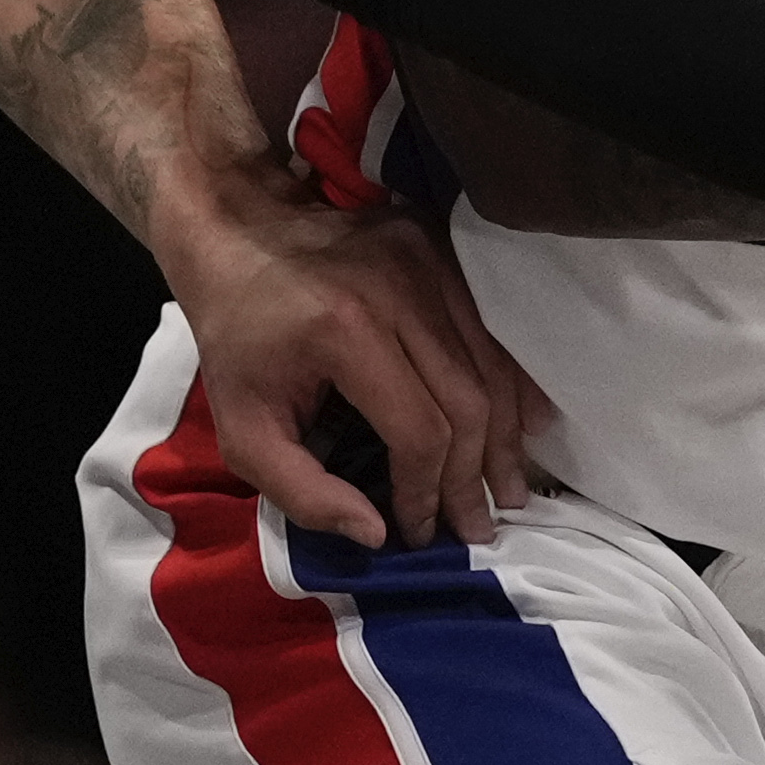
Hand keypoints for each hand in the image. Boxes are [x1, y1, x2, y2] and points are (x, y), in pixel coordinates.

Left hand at [155, 164, 543, 547]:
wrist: (238, 231)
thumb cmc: (238, 338)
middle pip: (467, 401)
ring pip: (492, 366)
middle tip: (480, 527)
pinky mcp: (442, 248)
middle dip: (474, 476)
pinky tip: (527, 424)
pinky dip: (513, 383)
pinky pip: (493, 329)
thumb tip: (375, 534)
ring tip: (508, 490)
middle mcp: (398, 289)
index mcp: (344, 331)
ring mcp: (427, 260)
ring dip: (505, 437)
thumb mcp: (241, 428)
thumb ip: (299, 492)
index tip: (419, 529)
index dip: (427, 490)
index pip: (418, 429)